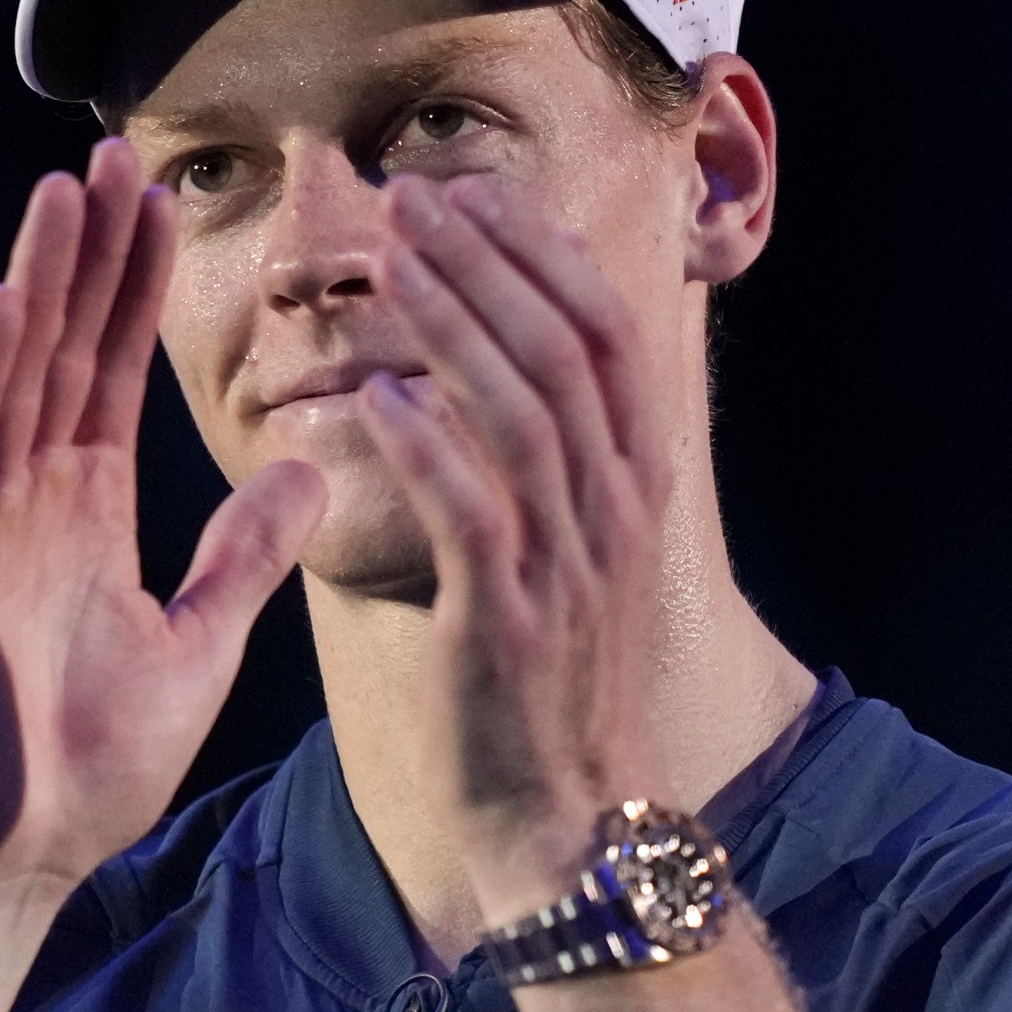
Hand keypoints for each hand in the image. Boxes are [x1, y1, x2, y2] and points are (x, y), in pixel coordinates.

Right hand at [0, 139, 326, 896]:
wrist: (14, 858)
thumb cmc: (88, 763)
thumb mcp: (198, 639)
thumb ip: (245, 552)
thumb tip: (305, 462)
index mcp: (86, 509)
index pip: (113, 371)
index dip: (135, 288)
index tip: (161, 204)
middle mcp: (26, 496)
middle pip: (61, 349)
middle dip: (87, 254)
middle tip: (111, 155)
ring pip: (7, 377)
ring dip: (33, 283)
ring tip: (59, 191)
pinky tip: (3, 306)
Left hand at [355, 174, 675, 911]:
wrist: (561, 816)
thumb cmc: (548, 676)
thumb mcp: (575, 548)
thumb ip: (552, 450)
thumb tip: (501, 342)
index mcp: (632, 484)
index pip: (604, 335)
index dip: (541, 255)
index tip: (474, 194)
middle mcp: (615, 512)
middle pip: (565, 353)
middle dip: (491, 263)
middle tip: (414, 197)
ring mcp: (570, 568)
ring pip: (524, 417)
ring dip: (454, 328)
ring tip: (390, 264)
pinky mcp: (510, 625)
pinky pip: (473, 518)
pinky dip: (429, 451)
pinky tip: (378, 396)